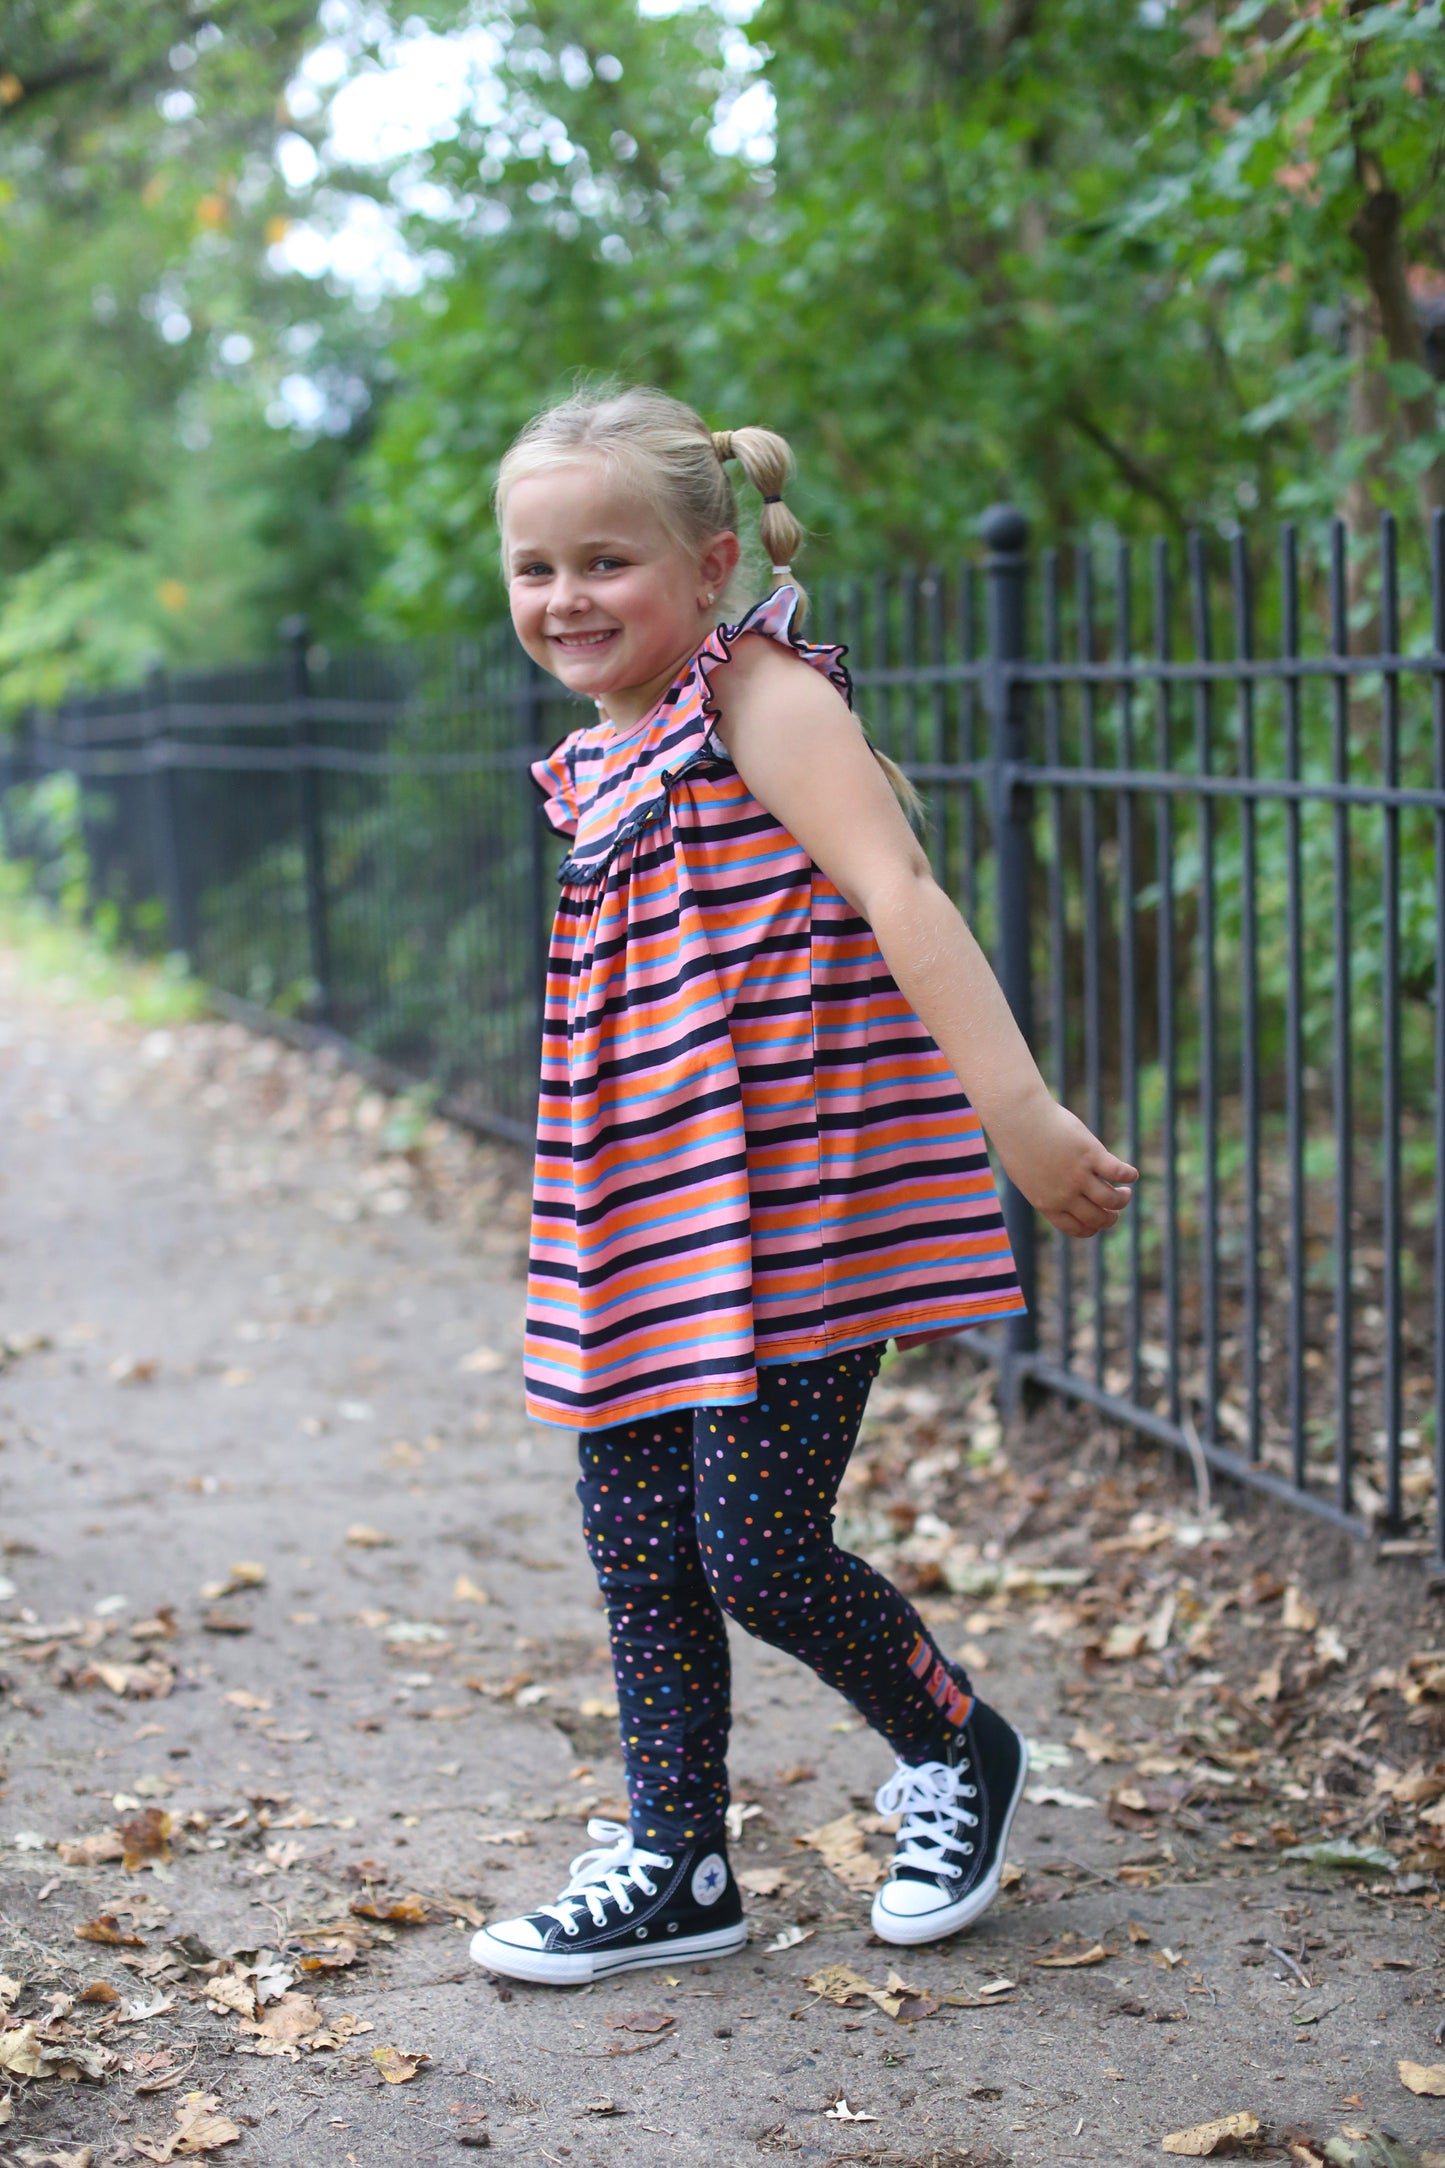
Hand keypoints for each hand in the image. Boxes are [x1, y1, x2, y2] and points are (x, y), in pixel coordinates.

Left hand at [991, 1094, 1138, 1238]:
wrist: (1018, 1118)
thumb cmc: (1020, 1145)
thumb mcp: (1030, 1177)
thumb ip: (1048, 1191)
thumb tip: (1068, 1198)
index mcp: (1048, 1204)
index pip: (1078, 1229)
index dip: (1094, 1228)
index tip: (1100, 1219)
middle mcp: (1064, 1195)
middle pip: (1098, 1218)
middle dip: (1111, 1217)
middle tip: (1117, 1207)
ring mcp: (1078, 1175)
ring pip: (1112, 1200)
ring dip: (1123, 1199)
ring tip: (1125, 1192)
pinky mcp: (1091, 1154)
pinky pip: (1118, 1172)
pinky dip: (1130, 1175)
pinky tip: (1132, 1174)